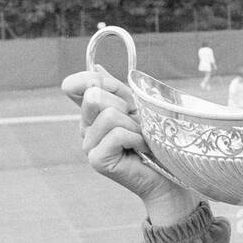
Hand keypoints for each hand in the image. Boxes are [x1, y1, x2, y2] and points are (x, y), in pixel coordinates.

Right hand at [60, 64, 195, 217]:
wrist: (168, 176)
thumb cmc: (154, 141)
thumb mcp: (136, 107)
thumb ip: (115, 89)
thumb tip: (96, 67)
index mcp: (91, 114)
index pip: (74, 86)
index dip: (90, 79)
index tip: (110, 87)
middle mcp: (85, 129)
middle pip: (95, 95)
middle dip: (124, 105)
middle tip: (137, 125)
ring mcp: (88, 146)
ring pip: (109, 115)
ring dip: (134, 126)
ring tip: (141, 140)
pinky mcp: (97, 160)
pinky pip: (117, 134)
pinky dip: (136, 139)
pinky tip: (141, 150)